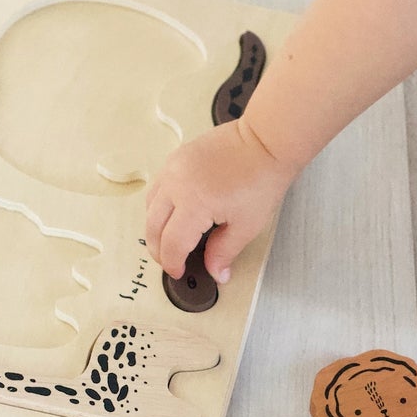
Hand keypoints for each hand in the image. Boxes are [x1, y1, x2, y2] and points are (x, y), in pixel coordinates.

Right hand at [143, 119, 295, 280]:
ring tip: (169, 240)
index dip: (173, 264)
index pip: (172, 244)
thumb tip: (216, 273)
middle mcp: (176, 185)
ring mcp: (173, 168)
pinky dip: (159, 205)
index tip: (179, 273)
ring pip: (150, 206)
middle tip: (170, 261)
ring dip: (155, 227)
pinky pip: (158, 187)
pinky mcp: (177, 157)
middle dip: (158, 250)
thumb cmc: (262, 178)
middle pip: (153, 227)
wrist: (266, 142)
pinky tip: (172, 214)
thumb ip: (224, 251)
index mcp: (194, 204)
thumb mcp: (247, 225)